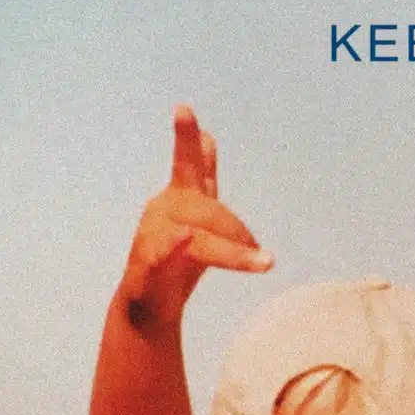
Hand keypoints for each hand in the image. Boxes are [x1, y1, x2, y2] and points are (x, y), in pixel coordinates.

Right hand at [120, 104, 272, 330]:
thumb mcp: (198, 215)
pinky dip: (175, 245)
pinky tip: (184, 236)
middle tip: (266, 260)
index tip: (184, 110)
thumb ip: (203, 177)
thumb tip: (208, 137)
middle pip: (210, 211)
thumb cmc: (178, 259)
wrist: (150, 304)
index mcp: (179, 196)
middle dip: (239, 234)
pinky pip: (165, 252)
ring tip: (266, 263)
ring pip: (199, 236)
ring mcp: (153, 234)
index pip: (188, 164)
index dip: (186, 139)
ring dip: (233, 253)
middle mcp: (164, 209)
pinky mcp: (147, 262)